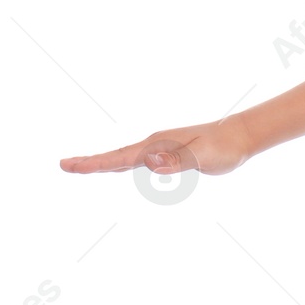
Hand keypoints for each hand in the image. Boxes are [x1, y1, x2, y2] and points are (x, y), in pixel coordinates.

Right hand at [60, 115, 253, 175]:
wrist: (241, 136)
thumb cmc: (225, 148)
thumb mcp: (204, 157)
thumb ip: (178, 161)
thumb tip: (151, 164)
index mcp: (159, 145)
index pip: (121, 158)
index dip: (95, 164)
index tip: (70, 166)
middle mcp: (156, 144)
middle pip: (116, 156)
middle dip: (89, 162)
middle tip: (63, 165)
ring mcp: (161, 147)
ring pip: (125, 157)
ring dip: (101, 163)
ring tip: (80, 167)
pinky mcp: (169, 152)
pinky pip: (137, 160)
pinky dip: (120, 164)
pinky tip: (114, 168)